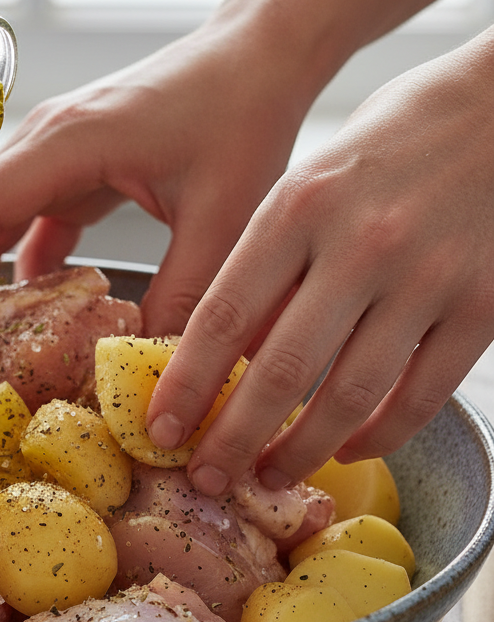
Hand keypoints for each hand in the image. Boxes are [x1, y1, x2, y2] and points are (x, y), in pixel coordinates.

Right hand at [0, 14, 315, 331]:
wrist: (260, 58)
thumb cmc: (243, 115)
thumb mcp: (222, 217)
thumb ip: (184, 294)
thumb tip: (148, 364)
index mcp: (70, 140)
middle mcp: (48, 139)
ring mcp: (57, 151)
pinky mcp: (75, 165)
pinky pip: (29, 218)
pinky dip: (19, 262)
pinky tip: (29, 307)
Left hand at [148, 28, 493, 497]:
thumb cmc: (387, 144)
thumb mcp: (308, 184)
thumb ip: (269, 265)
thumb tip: (221, 356)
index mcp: (299, 207)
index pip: (223, 316)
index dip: (186, 385)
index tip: (160, 430)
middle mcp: (360, 244)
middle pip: (280, 370)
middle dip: (233, 439)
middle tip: (205, 478)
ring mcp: (427, 277)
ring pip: (350, 395)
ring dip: (300, 450)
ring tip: (268, 475)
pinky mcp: (485, 303)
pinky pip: (421, 395)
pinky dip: (380, 435)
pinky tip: (348, 448)